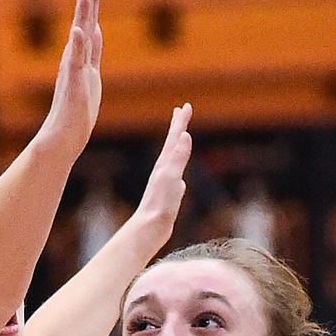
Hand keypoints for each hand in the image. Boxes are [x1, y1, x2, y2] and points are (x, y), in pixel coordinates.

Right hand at [42, 0, 102, 159]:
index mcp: (81, 54)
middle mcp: (74, 57)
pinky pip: (75, 62)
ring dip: (81, 15)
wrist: (66, 136)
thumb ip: (92, 51)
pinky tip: (78, 30)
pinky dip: (77, 45)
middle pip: (83, 21)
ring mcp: (72, 69)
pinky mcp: (72, 84)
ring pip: (78, 37)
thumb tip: (95, 29)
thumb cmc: (78, 109)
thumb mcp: (90, 74)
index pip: (88, 21)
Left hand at [132, 105, 192, 248]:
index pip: (175, 138)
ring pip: (173, 160)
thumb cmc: (160, 204)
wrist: (149, 228)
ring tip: (180, 140)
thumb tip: (185, 135)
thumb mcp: (171, 178)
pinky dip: (178, 173)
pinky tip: (180, 179)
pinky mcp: (167, 197)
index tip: (186, 106)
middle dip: (177, 128)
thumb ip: (179, 157)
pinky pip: (175, 179)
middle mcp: (163, 171)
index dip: (181, 122)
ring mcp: (165, 184)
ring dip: (177, 148)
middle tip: (181, 112)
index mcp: (165, 164)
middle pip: (171, 145)